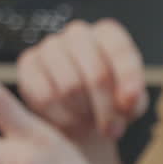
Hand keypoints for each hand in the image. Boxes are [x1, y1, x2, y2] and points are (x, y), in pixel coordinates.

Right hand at [16, 19, 148, 148]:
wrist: (77, 117)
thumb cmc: (109, 104)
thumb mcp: (130, 104)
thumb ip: (134, 99)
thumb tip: (128, 98)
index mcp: (109, 35)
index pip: (120, 51)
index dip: (128, 81)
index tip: (128, 107)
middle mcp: (79, 33)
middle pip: (96, 73)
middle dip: (106, 108)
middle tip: (110, 129)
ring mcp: (50, 46)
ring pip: (70, 86)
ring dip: (83, 113)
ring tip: (89, 121)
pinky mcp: (28, 64)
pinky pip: (45, 96)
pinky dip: (61, 116)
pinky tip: (69, 120)